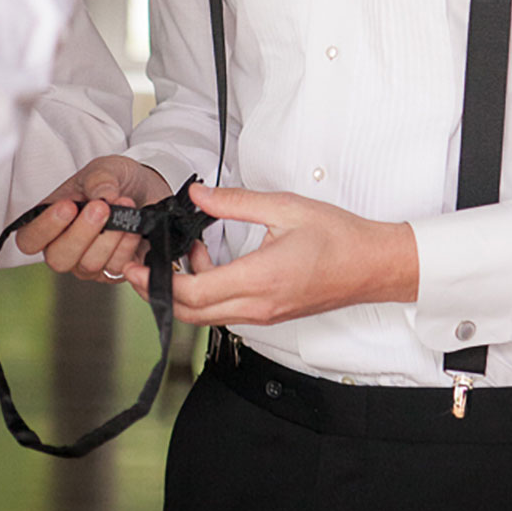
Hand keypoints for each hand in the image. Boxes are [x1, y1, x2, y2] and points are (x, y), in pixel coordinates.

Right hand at [15, 154, 171, 280]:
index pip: (29, 240)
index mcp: (50, 222)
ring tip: (126, 206)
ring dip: (110, 236)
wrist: (144, 189)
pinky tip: (134, 234)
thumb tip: (105, 195)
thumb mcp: (104, 169)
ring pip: (89, 264)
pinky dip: (128, 250)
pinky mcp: (113, 271)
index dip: (44, 229)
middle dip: (82, 233)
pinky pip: (117, 268)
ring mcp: (87, 263)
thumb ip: (99, 179)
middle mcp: (64, 248)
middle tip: (101, 208)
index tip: (67, 207)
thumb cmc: (113, 181)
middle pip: (58, 259)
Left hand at [124, 183, 419, 325]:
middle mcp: (258, 305)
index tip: (139, 263)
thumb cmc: (338, 237)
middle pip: (190, 313)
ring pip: (206, 316)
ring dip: (185, 290)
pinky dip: (206, 293)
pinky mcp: (269, 314)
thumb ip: (235, 202)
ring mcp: (264, 315)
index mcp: (260, 279)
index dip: (158, 281)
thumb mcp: (284, 207)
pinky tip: (210, 264)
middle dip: (158, 291)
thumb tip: (198, 194)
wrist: (373, 265)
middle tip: (142, 264)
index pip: (193, 293)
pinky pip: (225, 312)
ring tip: (187, 252)